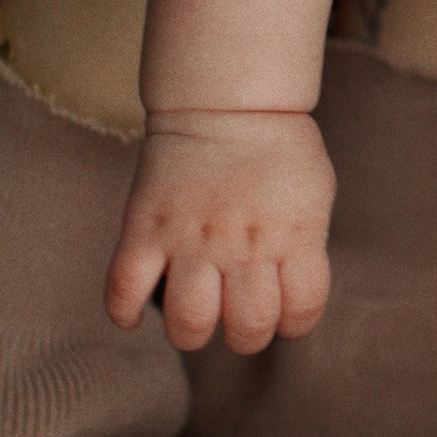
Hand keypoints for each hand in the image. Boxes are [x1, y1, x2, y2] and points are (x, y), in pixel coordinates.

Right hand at [105, 106, 337, 350]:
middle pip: (247, 327)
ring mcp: (192, 238)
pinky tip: (134, 315)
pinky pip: (124, 289)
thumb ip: (304, 247)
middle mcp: (244, 243)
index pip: (302, 310)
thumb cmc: (278, 151)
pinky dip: (123, 313)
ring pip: (189, 321)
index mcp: (293, 235)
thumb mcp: (313, 198)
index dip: (294, 322)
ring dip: (192, 333)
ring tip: (193, 317)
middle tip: (235, 315)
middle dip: (245, 335)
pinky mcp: (145, 227)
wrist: (227, 102)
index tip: (282, 308)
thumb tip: (289, 294)